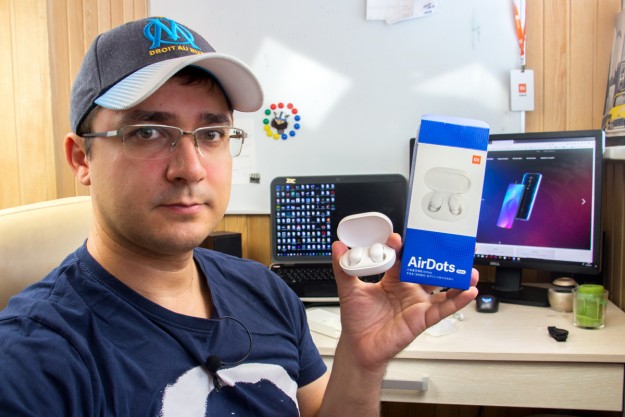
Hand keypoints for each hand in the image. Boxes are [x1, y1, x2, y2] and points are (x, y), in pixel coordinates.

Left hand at [331, 233, 477, 371]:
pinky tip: (470, 292)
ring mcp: (418, 302)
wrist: (358, 347)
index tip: (397, 239)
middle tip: (449, 242)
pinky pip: (444, 308)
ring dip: (457, 277)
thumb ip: (343, 268)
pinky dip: (458, 300)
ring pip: (442, 286)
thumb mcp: (348, 289)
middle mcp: (408, 288)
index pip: (402, 257)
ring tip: (469, 267)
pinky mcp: (423, 318)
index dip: (402, 246)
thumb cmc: (357, 319)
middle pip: (428, 267)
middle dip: (440, 256)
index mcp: (392, 278)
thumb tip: (337, 247)